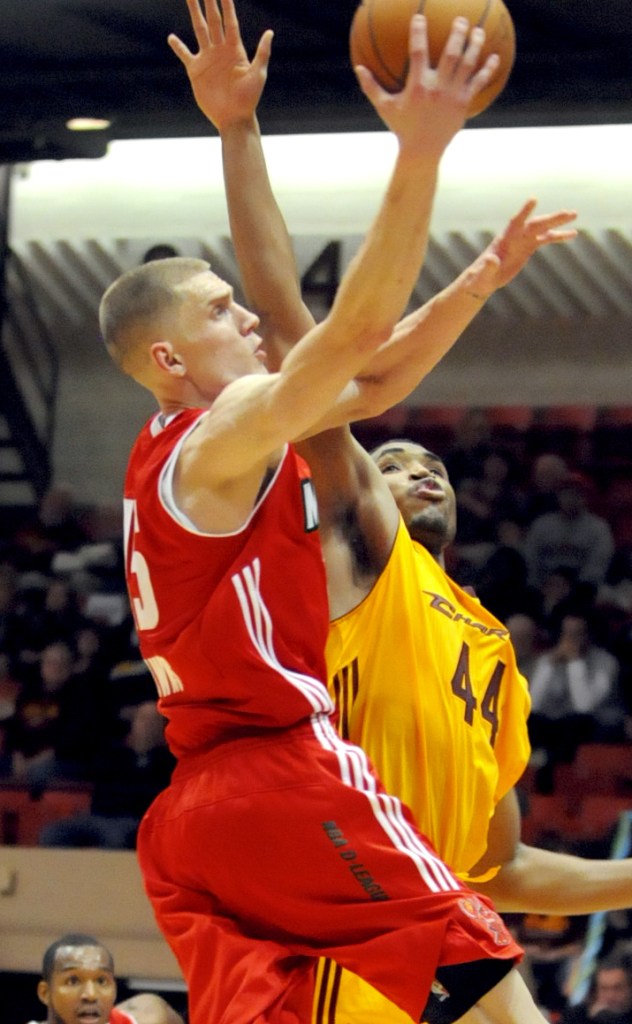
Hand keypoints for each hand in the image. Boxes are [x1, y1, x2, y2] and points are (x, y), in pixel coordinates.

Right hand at [168, 0, 272, 131]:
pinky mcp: (196, 71)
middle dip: (208, 1)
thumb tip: (270, 32)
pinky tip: (172, 38)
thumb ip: (262, 53)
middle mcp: (220, 49)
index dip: (226, 4)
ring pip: (199, 30)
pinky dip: (178, 47)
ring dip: (194, 13)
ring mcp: (207, 59)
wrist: (233, 118)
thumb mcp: (258, 75)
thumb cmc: (249, 99)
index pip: (230, 20)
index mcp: (234, 48)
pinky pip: (185, 55)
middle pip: (213, 19)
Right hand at [356, 16, 499, 159]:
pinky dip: (488, 70)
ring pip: (467, 65)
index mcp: (418, 86)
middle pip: (451, 54)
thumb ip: (371, 87)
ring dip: (475, 45)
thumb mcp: (385, 107)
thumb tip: (358, 68)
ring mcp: (453, 96)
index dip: (418, 33)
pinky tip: (495, 57)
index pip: (418, 52)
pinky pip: (478, 83)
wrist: (422, 152)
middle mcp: (437, 88)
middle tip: (460, 19)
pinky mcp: (464, 104)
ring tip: (479, 31)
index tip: (419, 17)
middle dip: (457, 33)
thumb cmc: (402, 128)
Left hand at [462, 199, 577, 299]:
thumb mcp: (483, 275)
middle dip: (551, 218)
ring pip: (543, 228)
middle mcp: (515, 237)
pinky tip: (573, 234)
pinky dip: (558, 236)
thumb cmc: (480, 278)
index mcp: (504, 240)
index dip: (524, 212)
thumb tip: (492, 260)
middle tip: (569, 213)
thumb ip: (488, 267)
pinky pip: (546, 239)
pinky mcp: (528, 247)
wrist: (483, 280)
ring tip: (575, 215)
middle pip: (535, 224)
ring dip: (558, 222)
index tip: (533, 200)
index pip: (515, 223)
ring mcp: (523, 241)